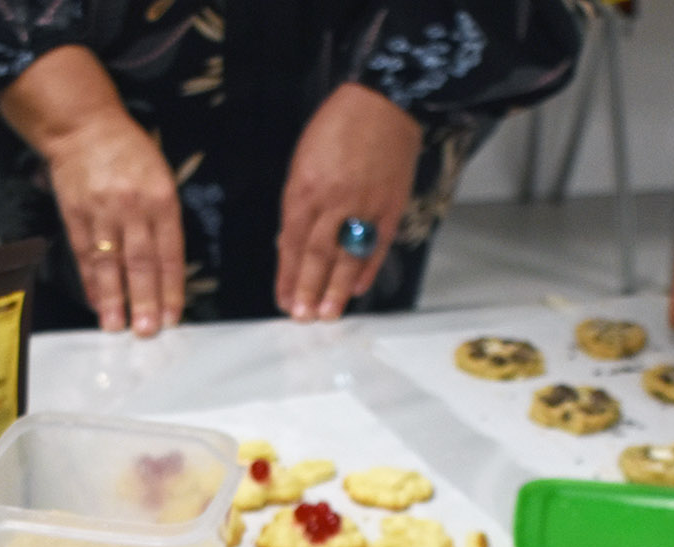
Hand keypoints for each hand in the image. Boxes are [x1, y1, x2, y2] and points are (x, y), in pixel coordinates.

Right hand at [41, 112, 184, 335]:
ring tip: (117, 327)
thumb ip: (165, 219)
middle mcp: (132, 207)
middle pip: (141, 262)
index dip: (171, 288)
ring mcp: (101, 211)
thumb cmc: (129, 152)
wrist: (84, 125)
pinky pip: (84, 254)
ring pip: (110, 262)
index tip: (172, 317)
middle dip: (145, 300)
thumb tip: (166, 269)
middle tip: (147, 331)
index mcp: (161, 198)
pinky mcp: (75, 214)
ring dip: (114, 299)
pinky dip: (91, 282)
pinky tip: (97, 303)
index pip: (169, 253)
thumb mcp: (160, 177)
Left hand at [276, 83, 419, 321]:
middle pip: (316, 254)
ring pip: (346, 255)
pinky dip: (367, 268)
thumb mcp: (304, 159)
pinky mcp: (389, 206)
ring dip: (336, 288)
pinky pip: (376, 244)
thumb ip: (300, 201)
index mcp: (304, 189)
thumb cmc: (338, 126)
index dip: (286, 275)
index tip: (283, 299)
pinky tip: (358, 288)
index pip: (290, 242)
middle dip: (307, 289)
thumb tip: (295, 239)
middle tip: (302, 316)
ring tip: (328, 314)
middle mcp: (332, 201)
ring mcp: (363, 205)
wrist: (383, 102)